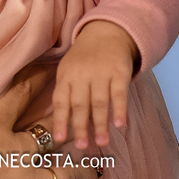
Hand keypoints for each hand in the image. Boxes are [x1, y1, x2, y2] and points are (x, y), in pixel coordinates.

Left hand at [52, 20, 138, 149]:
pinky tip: (120, 125)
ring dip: (101, 124)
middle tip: (82, 146)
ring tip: (102, 142)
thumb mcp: (68, 69)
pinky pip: (119, 93)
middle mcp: (82, 74)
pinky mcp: (120, 71)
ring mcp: (101, 72)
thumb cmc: (84, 58)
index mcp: (66, 75)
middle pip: (80, 103)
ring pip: (100, 101)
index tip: (58, 139)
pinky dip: (120, 109)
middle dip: (81, 126)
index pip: (61, 100)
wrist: (106, 31)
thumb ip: (65, 93)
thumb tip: (62, 125)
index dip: (60, 120)